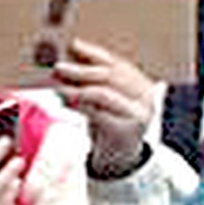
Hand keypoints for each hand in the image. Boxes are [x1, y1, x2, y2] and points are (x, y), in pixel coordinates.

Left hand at [43, 37, 162, 176]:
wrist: (121, 159)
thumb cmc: (109, 122)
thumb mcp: (103, 95)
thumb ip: (92, 72)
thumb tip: (73, 44)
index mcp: (141, 83)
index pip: (115, 63)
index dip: (93, 53)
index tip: (72, 45)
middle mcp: (145, 96)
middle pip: (109, 76)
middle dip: (81, 70)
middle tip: (58, 68)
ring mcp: (139, 114)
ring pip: (102, 94)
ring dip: (76, 88)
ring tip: (58, 87)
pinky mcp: (127, 131)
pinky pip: (99, 114)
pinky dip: (80, 106)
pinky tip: (66, 102)